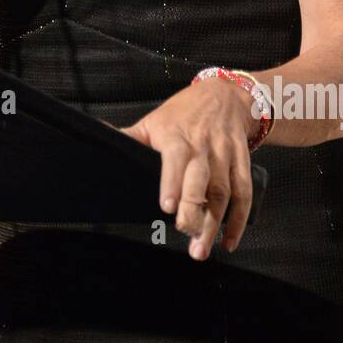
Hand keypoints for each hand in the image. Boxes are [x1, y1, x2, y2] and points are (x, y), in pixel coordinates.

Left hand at [121, 78, 254, 259]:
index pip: (175, 159)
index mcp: (178, 137)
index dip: (172, 182)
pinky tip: (228, 240)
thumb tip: (98, 138)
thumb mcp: (154, 120)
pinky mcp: (242, 162)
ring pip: (224, 191)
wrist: (227, 95)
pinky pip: (244, 193)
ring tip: (201, 247)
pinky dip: (239, 219)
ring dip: (215, 222)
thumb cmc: (184, 112)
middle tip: (184, 233)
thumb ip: (129, 137)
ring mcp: (225, 155)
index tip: (166, 206)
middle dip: (194, 209)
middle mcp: (203, 147)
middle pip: (202, 179)